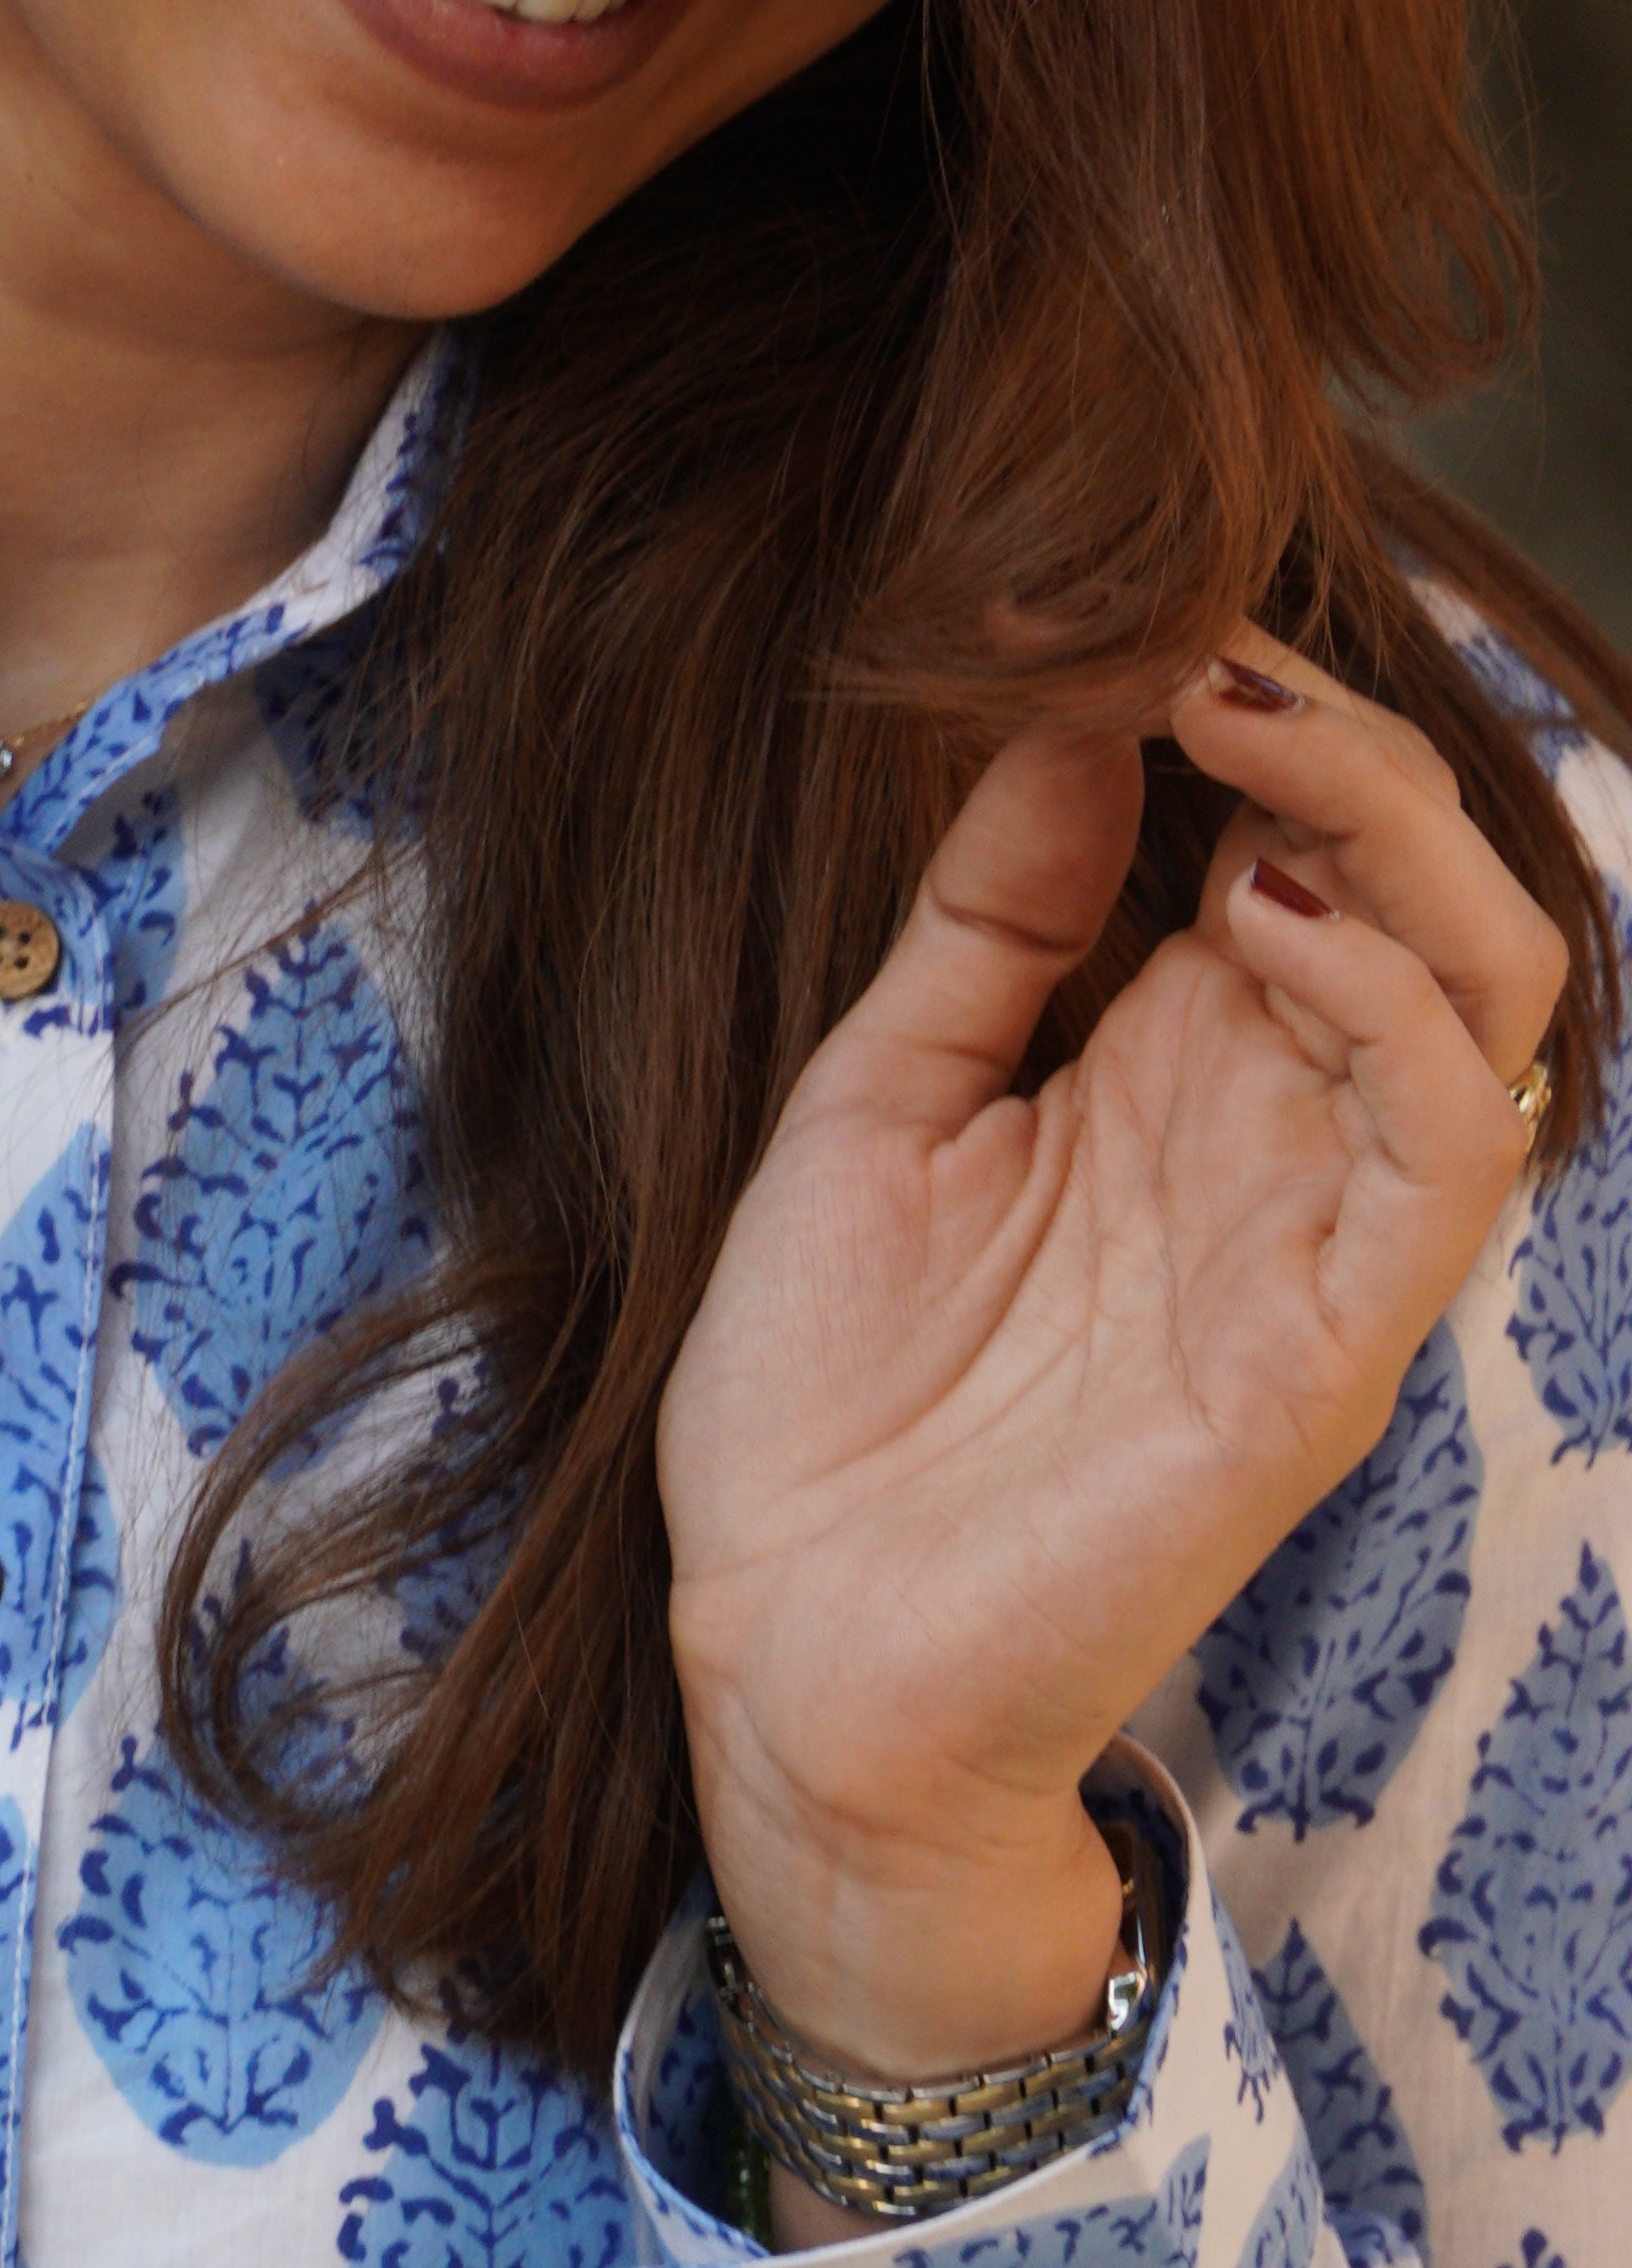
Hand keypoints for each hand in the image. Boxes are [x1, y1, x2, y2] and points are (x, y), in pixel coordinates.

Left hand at [662, 634, 1563, 2114]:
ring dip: (1395, 841)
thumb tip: (1078, 709)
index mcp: (1172, 1068)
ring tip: (1256, 744)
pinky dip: (1393, 1015)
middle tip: (1213, 654)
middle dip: (1350, 745)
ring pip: (1487, 998)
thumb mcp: (880, 1093)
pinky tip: (1269, 921)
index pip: (1299, 844)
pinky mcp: (1325, 1354)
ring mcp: (1315, 1243)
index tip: (1136, 614)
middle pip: (1425, 895)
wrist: (780, 1652)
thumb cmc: (820, 1398)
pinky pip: (1440, 1160)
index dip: (1254, 717)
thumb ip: (990, 915)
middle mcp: (1271, 1136)